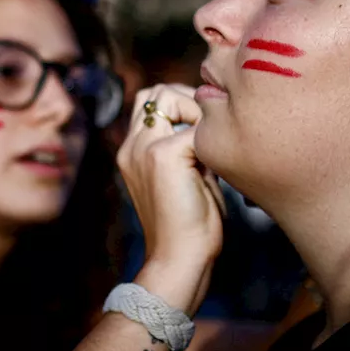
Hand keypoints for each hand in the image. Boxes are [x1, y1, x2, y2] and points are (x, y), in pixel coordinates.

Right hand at [117, 84, 225, 312]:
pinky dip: (210, 138)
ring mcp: (143, 148)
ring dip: (195, 110)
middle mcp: (131, 145)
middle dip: (187, 99)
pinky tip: (217, 164)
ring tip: (210, 142)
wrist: (180, 259)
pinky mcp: (162, 155)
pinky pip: (195, 126)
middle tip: (210, 129)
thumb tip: (211, 123)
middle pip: (155, 92)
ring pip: (167, 95)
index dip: (184, 108)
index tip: (207, 133)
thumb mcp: (186, 177)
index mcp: (132, 151)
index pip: (152, 104)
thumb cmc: (190, 225)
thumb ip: (189, 148)